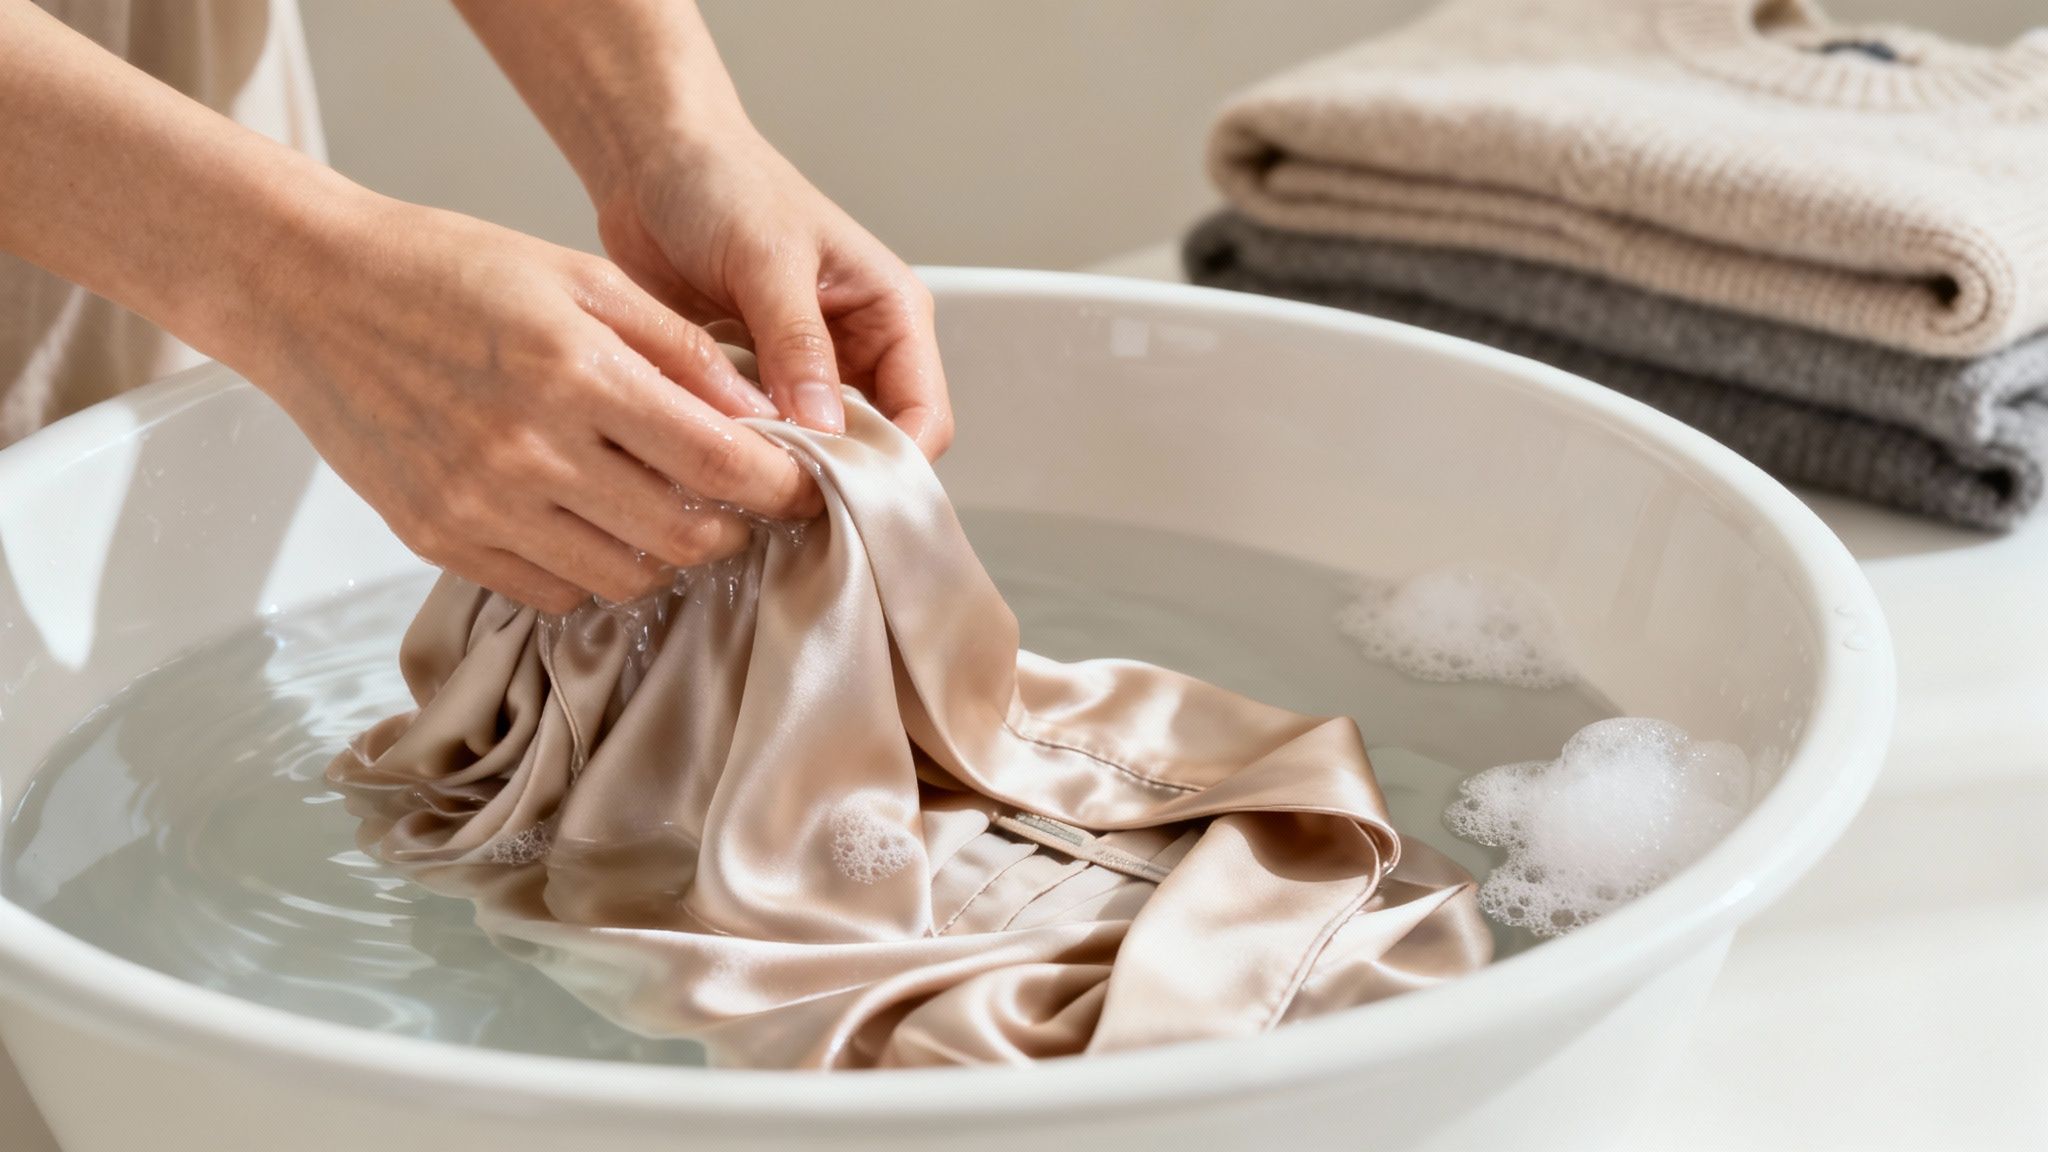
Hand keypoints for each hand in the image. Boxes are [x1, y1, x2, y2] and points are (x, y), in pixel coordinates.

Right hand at [240, 195, 821, 613]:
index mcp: (578, 373)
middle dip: (732, 528)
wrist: (311, 292)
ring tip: (665, 509)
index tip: (802, 486)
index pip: (719, 463)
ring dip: (664, 555)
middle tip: (741, 504)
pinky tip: (591, 523)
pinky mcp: (438, 540)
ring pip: (623, 578)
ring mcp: (480, 505)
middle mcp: (530, 450)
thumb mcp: (582, 277)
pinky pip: (549, 592)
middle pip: (682, 537)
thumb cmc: (451, 270)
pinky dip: (591, 570)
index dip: (780, 487)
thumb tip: (761, 413)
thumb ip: (679, 348)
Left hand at [592, 125, 953, 459]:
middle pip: (876, 447)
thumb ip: (798, 343)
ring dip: (787, 472)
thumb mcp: (768, 259)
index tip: (841, 494)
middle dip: (837, 478)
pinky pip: (767, 440)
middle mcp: (862, 351)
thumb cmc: (723, 183)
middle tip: (785, 502)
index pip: (924, 416)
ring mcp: (809, 374)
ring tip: (748, 490)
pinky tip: (718, 467)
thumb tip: (826, 428)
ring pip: (820, 452)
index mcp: (893, 314)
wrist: (651, 163)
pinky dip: (747, 456)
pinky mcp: (758, 385)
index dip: (893, 464)